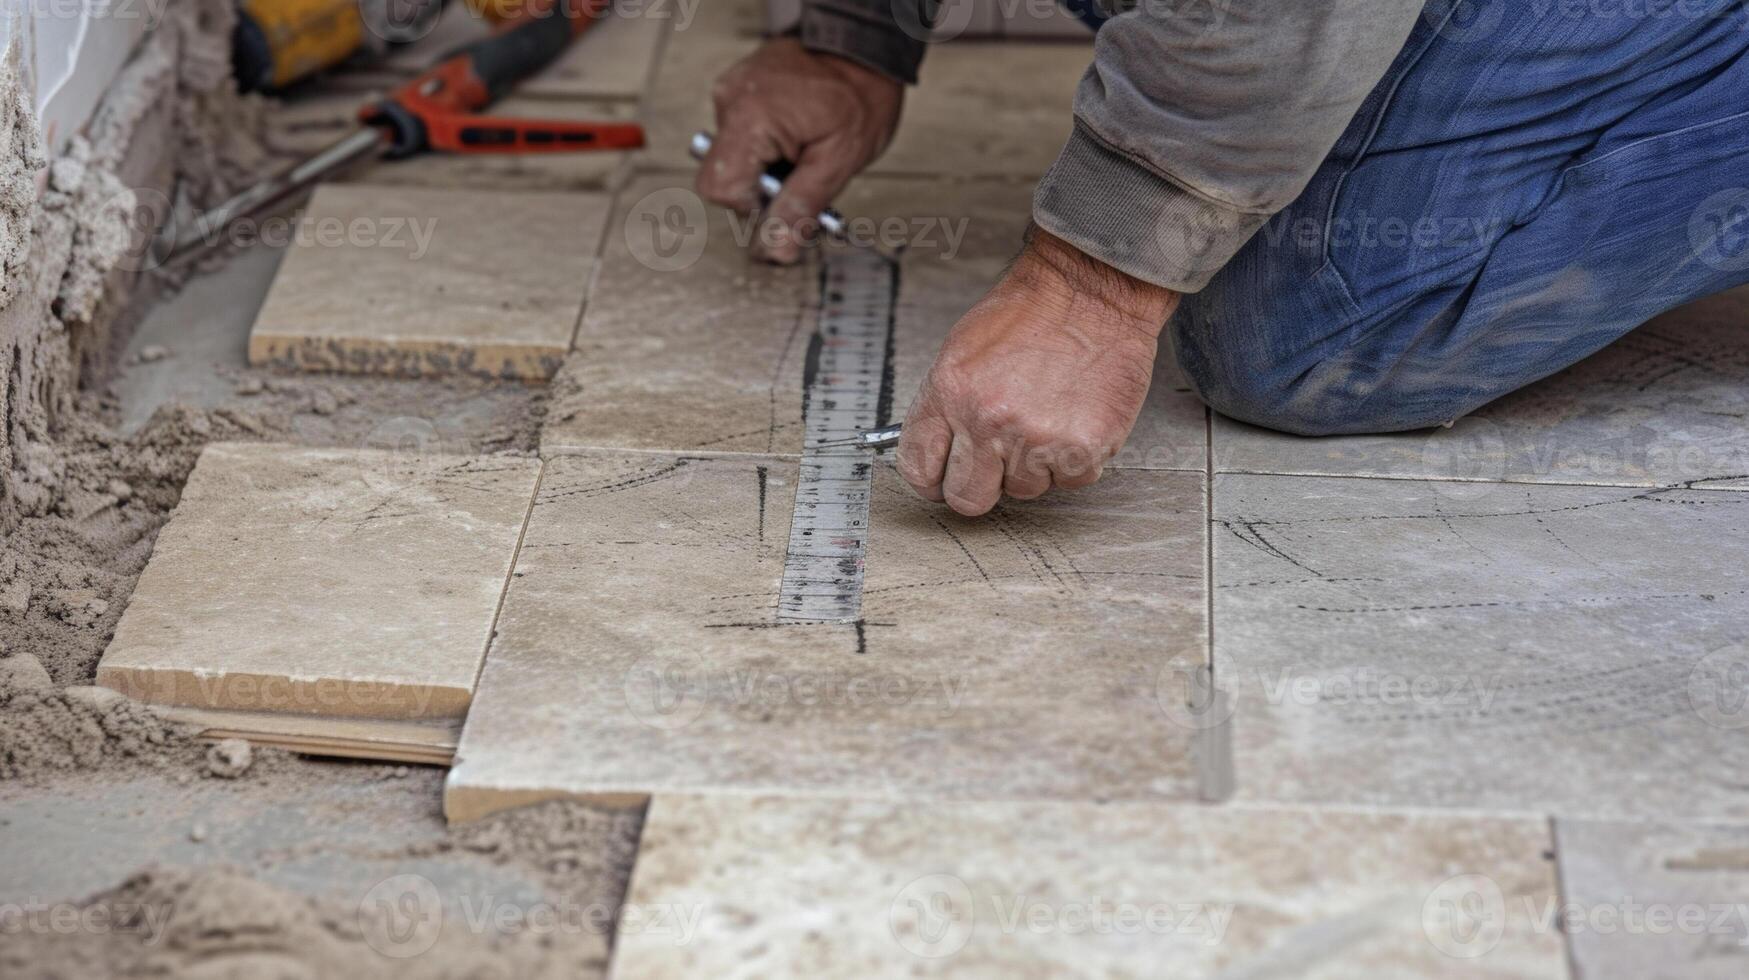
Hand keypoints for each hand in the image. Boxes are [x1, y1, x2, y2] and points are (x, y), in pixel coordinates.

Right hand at [698, 38, 901, 262]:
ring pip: (733, 160)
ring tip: (803, 154)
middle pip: (722, 177)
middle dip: (761, 190)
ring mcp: (730, 94)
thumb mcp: (840, 160)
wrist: (863, 49)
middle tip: (802, 177)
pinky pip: (740, 138)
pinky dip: (765, 149)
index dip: (753, 206)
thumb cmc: (859, 93)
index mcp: (750, 117)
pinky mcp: (737, 93)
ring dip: (765, 170)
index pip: (722, 189)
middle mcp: (730, 101)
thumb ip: (802, 207)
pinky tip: (793, 140)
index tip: (786, 199)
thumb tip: (775, 251)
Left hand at [897, 228, 1180, 515]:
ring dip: (1035, 465)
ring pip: (1024, 490)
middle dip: (982, 485)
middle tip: (1000, 461)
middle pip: (968, 498)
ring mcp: (1036, 438)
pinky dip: (1074, 459)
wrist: (1092, 293)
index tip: (944, 478)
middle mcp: (988, 420)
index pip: (920, 467)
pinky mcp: (1081, 448)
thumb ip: (945, 406)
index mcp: (951, 392)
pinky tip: (1074, 419)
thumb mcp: (964, 350)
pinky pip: (1069, 481)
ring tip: (1048, 417)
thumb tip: (936, 451)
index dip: (933, 480)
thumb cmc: (1031, 314)